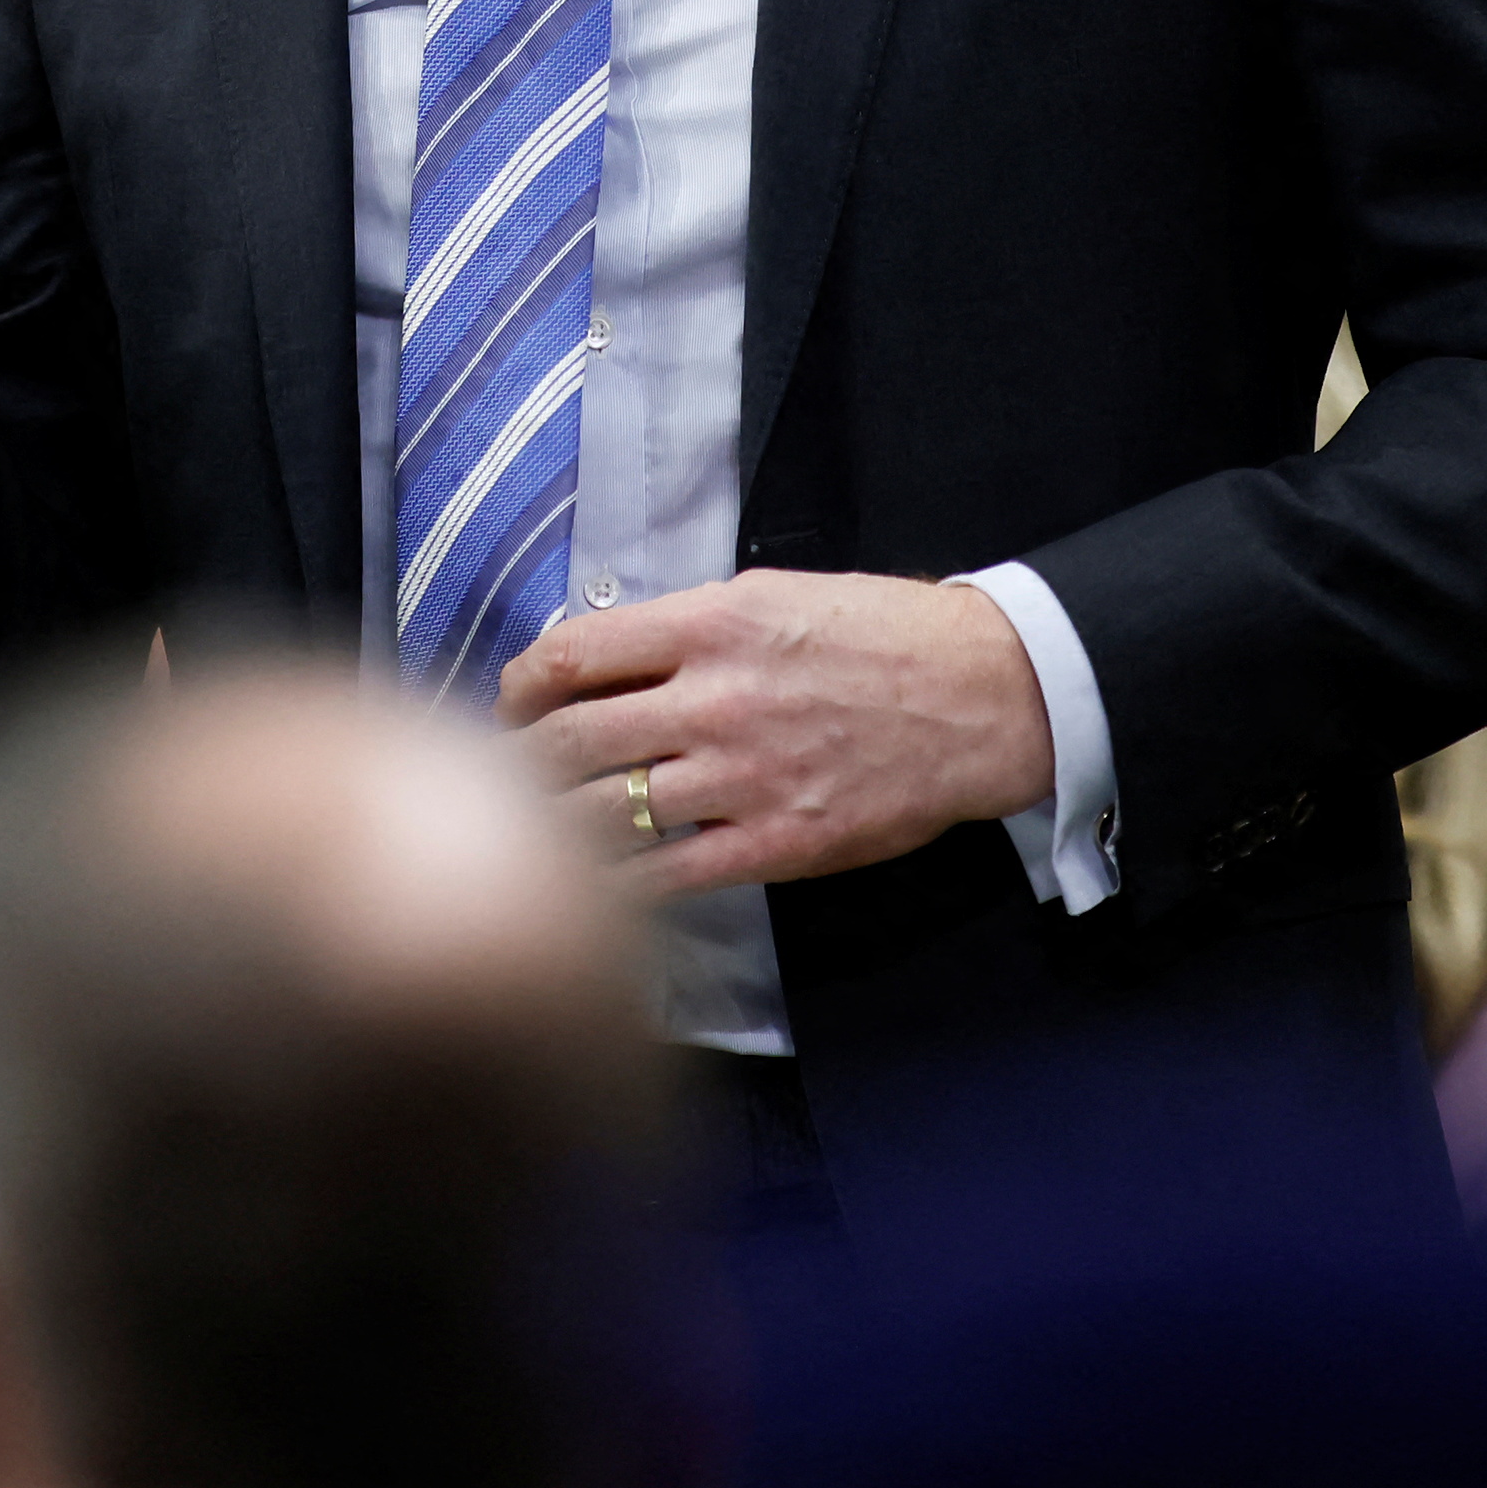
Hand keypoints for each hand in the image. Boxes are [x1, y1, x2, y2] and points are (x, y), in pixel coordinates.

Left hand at [497, 569, 1055, 896]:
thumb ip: (688, 629)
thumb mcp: (775, 598)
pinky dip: (612, 886)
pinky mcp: (775, 844)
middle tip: (503, 777)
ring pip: (603, 812)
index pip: (572, 655)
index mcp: (712, 626)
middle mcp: (716, 700)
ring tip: (530, 832)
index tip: (512, 705)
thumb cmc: (882, 637)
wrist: (983, 700)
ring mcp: (743, 777)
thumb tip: (604, 661)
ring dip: (551, 826)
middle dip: (518, 763)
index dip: (520, 686)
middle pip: (569, 740)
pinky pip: (663, 875)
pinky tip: (588, 889)